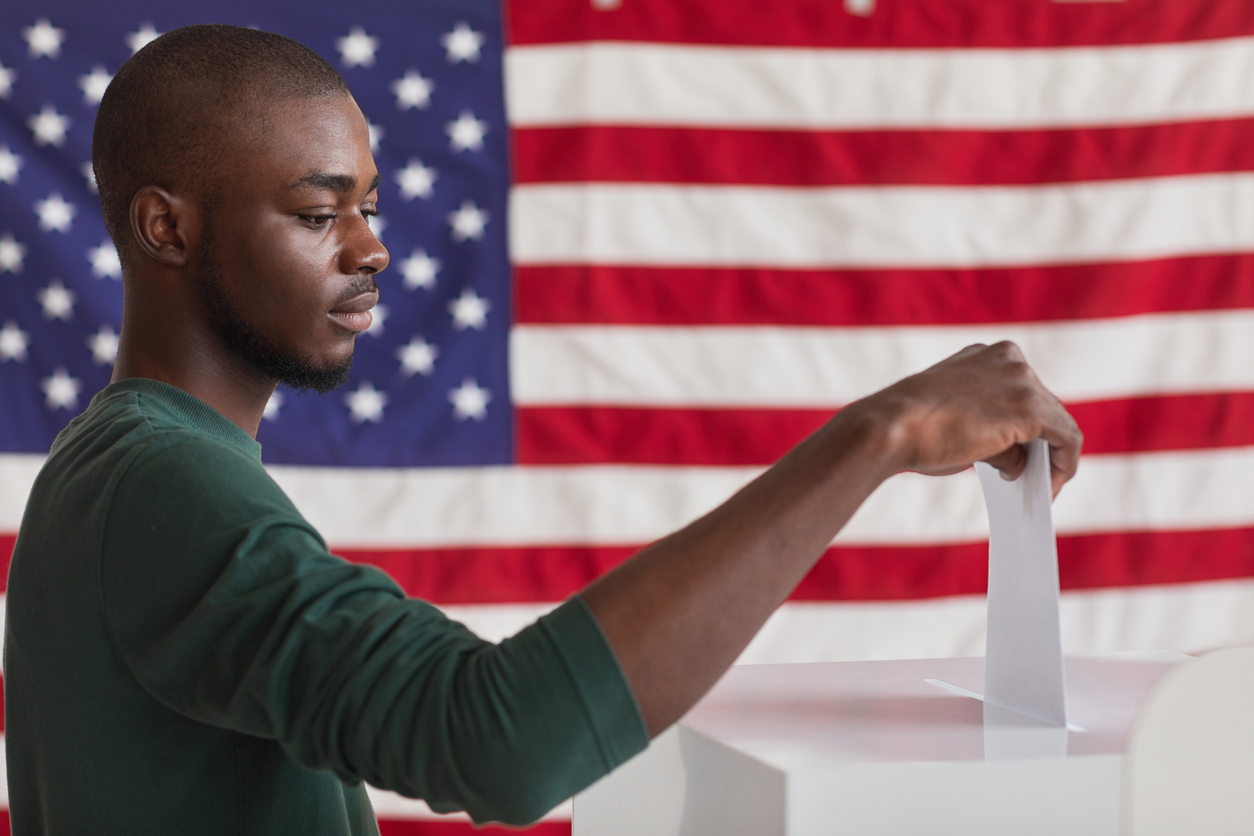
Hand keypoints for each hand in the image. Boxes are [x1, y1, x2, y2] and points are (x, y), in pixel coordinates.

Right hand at [855, 341, 1082, 496]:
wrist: (890, 428)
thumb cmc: (910, 430)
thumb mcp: (958, 424)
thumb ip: (992, 433)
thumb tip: (1019, 463)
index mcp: (985, 356)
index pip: (1022, 393)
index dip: (1028, 429)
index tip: (1024, 455)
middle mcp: (1008, 358)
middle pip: (1044, 406)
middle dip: (1042, 445)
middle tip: (1035, 478)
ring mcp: (1021, 379)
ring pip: (1058, 422)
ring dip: (1054, 457)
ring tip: (1044, 488)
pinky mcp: (1031, 407)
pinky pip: (1066, 438)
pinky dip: (1064, 465)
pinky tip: (1050, 488)